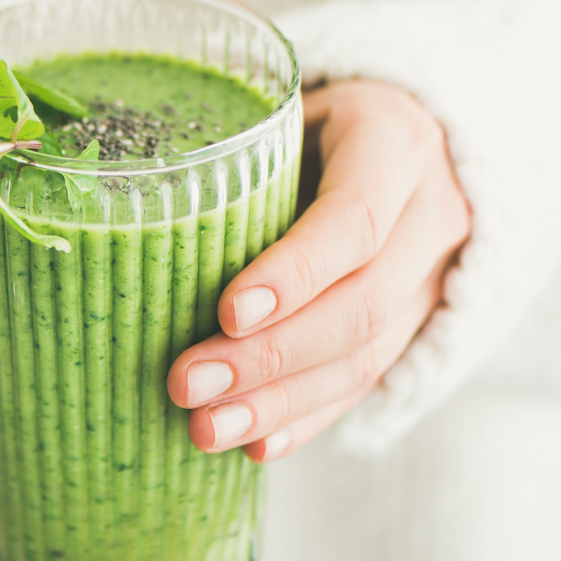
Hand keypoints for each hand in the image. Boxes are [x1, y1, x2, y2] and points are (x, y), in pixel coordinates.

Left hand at [167, 80, 470, 459]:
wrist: (408, 144)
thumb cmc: (318, 124)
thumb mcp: (289, 115)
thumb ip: (242, 159)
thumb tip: (129, 215)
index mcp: (397, 144)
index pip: (357, 218)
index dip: (296, 272)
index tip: (227, 313)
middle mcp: (430, 216)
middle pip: (361, 304)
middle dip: (269, 356)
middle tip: (187, 385)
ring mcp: (431, 280)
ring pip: (366, 357)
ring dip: (281, 403)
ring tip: (207, 430)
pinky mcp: (416, 325)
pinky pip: (367, 383)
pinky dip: (308, 418)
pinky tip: (258, 445)